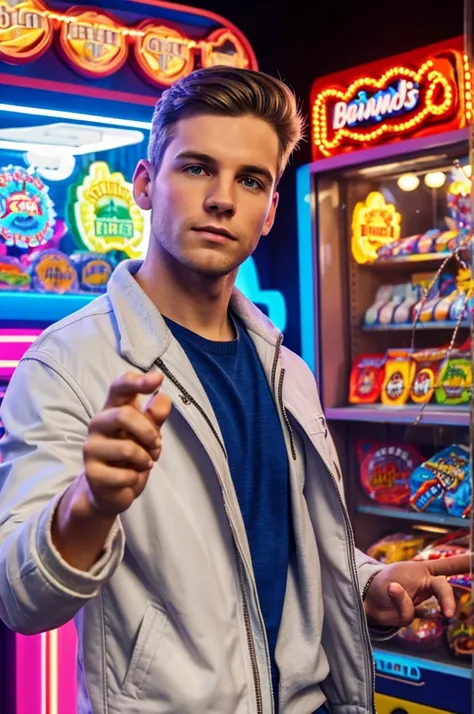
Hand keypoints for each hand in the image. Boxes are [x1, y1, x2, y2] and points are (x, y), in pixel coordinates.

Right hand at [79, 371, 171, 517]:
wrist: (111, 491)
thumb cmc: (131, 456)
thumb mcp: (148, 434)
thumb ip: (155, 417)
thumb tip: (163, 397)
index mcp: (113, 410)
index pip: (120, 387)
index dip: (138, 381)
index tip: (158, 378)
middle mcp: (98, 424)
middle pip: (123, 415)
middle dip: (148, 431)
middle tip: (156, 445)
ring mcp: (91, 448)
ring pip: (127, 448)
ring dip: (145, 459)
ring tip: (144, 464)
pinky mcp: (92, 473)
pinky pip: (125, 474)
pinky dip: (136, 478)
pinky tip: (131, 478)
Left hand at [364, 554, 471, 627]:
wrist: (369, 598)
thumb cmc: (384, 580)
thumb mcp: (394, 576)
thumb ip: (401, 590)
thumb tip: (396, 591)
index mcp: (427, 571)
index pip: (450, 566)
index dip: (466, 563)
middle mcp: (428, 586)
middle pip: (444, 589)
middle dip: (447, 600)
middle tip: (448, 613)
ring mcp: (422, 602)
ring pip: (420, 608)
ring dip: (406, 602)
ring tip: (392, 589)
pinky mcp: (414, 616)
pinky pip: (409, 614)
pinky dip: (396, 605)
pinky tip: (390, 597)